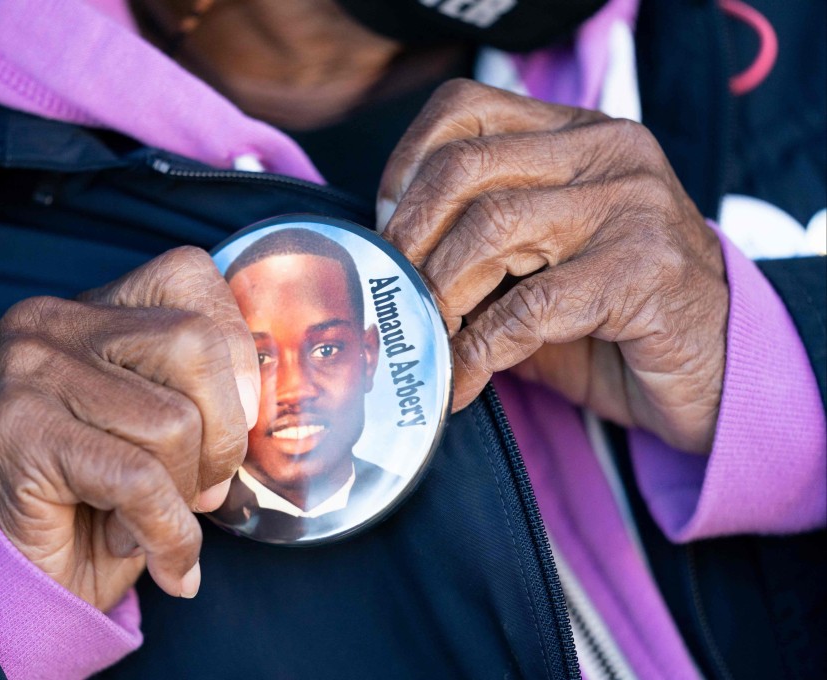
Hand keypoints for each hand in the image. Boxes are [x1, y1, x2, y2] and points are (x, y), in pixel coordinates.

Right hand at [0, 247, 259, 610]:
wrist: (20, 575)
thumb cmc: (105, 496)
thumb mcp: (161, 421)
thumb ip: (206, 389)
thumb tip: (267, 403)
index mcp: (94, 304)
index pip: (192, 275)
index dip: (237, 352)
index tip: (240, 418)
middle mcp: (53, 320)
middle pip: (195, 344)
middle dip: (223, 434)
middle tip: (204, 487)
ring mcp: (30, 371)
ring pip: (174, 421)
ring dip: (185, 493)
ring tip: (152, 518)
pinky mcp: (21, 433)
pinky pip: (139, 480)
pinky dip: (169, 532)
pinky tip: (162, 558)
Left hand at [378, 80, 726, 452]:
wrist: (717, 365)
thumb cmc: (614, 313)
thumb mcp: (541, 259)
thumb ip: (477, 242)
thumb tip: (388, 262)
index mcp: (576, 133)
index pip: (465, 109)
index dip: (405, 167)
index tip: (386, 229)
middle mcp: (607, 152)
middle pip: (466, 168)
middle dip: (411, 238)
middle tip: (394, 292)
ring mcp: (632, 206)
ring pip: (491, 228)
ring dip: (442, 295)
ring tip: (426, 338)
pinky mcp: (644, 270)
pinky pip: (530, 307)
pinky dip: (480, 351)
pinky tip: (463, 380)